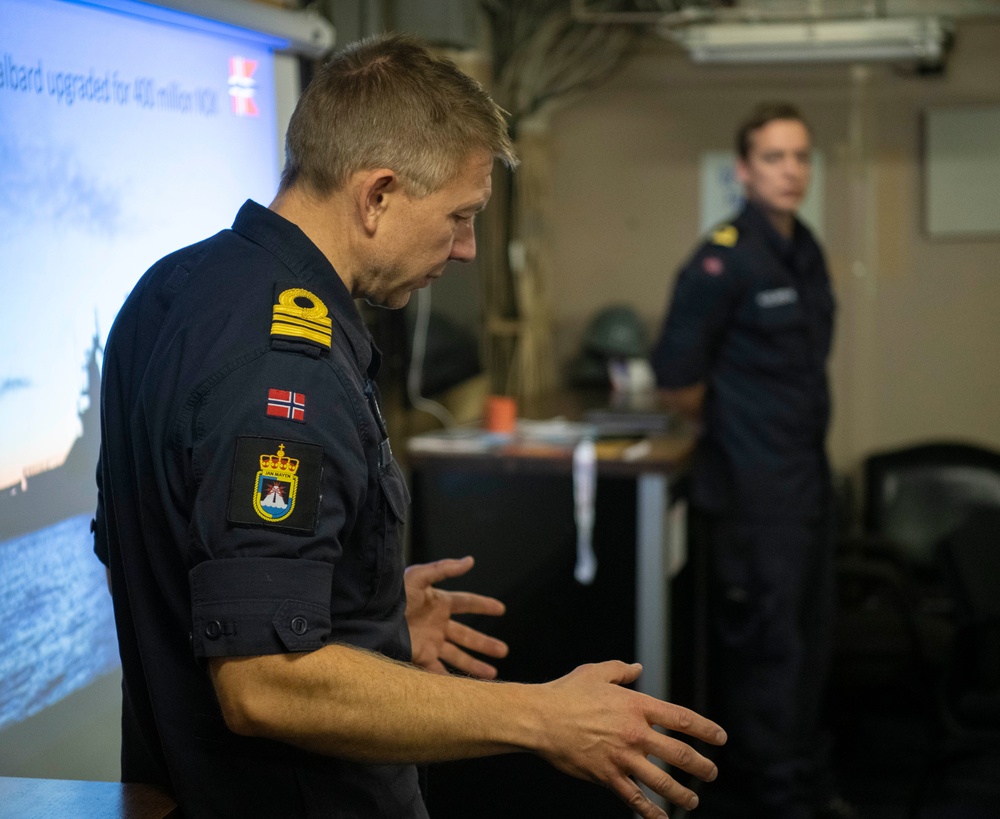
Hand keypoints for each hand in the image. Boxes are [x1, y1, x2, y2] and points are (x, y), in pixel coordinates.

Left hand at [404, 556, 508, 678]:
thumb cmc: (393, 593)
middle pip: (467, 635)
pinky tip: (463, 689)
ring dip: (474, 665)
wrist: (370, 616)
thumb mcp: (419, 576)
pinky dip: (451, 680)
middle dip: (485, 643)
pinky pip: (438, 671)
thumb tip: (470, 560)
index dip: (484, 605)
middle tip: (503, 651)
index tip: (501, 609)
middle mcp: (437, 623)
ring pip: (457, 656)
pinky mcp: (419, 656)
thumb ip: (444, 569)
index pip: (466, 603)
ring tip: (492, 675)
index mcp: (438, 602)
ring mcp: (429, 641)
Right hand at [538, 661, 725, 818]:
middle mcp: (635, 733)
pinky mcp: (607, 776)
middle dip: (701, 766)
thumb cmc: (566, 693)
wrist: (540, 719)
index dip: (705, 729)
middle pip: (679, 754)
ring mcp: (622, 758)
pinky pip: (634, 799)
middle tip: (711, 772)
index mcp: (636, 706)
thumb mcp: (596, 672)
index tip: (720, 738)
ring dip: (682, 794)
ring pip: (662, 781)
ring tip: (693, 800)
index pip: (681, 719)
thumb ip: (620, 670)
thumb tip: (637, 668)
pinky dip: (649, 812)